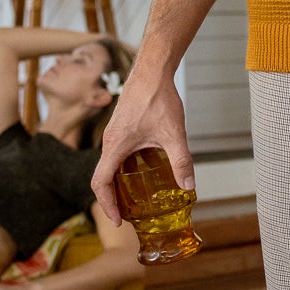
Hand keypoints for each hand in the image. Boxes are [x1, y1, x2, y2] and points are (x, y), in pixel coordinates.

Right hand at [90, 63, 193, 223]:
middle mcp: (109, 141)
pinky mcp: (121, 128)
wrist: (152, 70)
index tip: (117, 220)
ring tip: (134, 199)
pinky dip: (123, 170)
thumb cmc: (158, 97)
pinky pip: (116, 155)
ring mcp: (114, 134)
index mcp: (115, 146)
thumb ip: (181, 161)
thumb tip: (189, 186)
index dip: (106, 204)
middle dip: (112, 199)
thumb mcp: (173, 133)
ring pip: (109, 165)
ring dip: (117, 184)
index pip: (100, 183)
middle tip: (127, 215)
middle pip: (102, 177)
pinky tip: (143, 173)